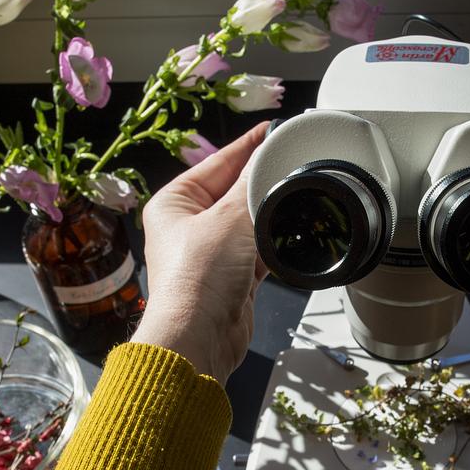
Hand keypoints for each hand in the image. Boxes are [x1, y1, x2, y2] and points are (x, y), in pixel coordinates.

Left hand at [131, 123, 268, 380]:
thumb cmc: (195, 282)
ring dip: (269, 214)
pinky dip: (273, 243)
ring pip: (248, 221)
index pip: (218, 161)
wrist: (199, 338)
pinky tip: (290, 232)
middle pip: (234, 191)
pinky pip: (258, 250)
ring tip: (296, 194)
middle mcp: (188, 226)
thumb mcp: (229, 219)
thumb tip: (267, 156)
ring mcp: (211, 253)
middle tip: (293, 160)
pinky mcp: (232, 278)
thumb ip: (253, 185)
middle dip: (262, 180)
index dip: (248, 145)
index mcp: (174, 202)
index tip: (273, 130)